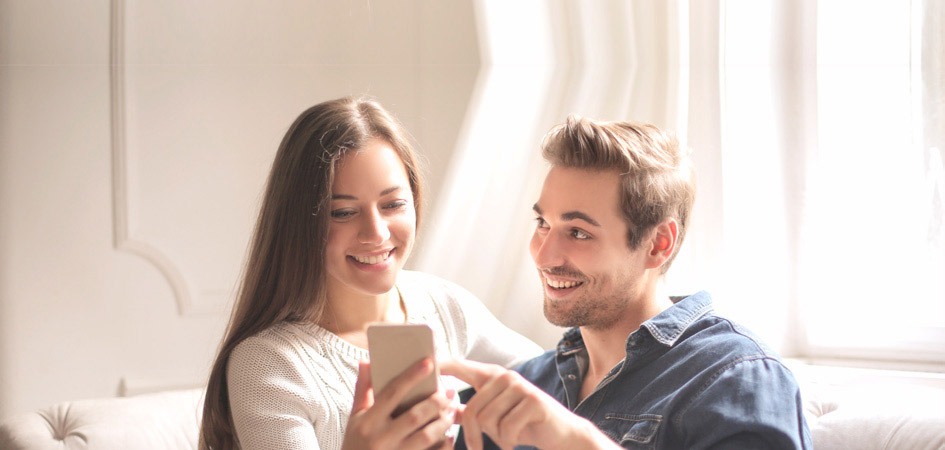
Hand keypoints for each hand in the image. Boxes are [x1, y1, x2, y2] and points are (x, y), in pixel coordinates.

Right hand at [341, 359, 456, 449]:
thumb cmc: (355, 443)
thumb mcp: (355, 418)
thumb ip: (363, 390)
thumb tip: (366, 360)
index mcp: (368, 422)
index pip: (392, 393)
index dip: (411, 376)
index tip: (429, 363)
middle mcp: (380, 438)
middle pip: (415, 415)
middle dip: (436, 402)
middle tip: (450, 392)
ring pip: (426, 436)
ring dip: (443, 422)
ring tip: (452, 411)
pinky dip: (443, 446)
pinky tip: (448, 437)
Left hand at [441, 359, 619, 449]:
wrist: (561, 434)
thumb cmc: (523, 424)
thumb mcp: (494, 417)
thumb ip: (469, 411)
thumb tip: (444, 410)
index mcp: (491, 376)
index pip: (461, 366)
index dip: (441, 364)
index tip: (424, 361)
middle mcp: (504, 376)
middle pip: (472, 409)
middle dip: (474, 436)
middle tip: (478, 449)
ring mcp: (520, 386)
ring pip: (488, 420)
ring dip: (497, 438)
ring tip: (510, 436)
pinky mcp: (533, 401)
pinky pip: (507, 428)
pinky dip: (510, 441)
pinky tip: (519, 440)